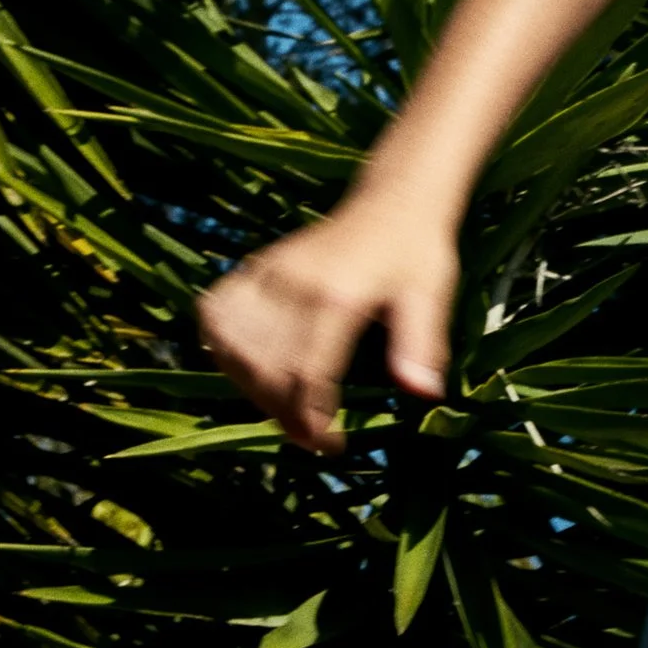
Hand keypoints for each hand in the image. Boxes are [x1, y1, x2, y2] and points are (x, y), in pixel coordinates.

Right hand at [198, 211, 455, 455]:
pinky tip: (249, 369)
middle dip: (282, 414)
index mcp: (337, 294)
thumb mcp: (432, 296)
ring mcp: (267, 272)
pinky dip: (222, 349)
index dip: (312, 420)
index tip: (330, 446)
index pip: (306, 373)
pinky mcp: (253, 267)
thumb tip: (422, 394)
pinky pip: (215, 315)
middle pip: (264, 369)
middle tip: (311, 438)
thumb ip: (422, 345)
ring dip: (251, 389)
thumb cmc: (417, 254)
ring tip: (285, 409)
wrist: (391, 201)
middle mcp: (292, 282)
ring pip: (232, 348)